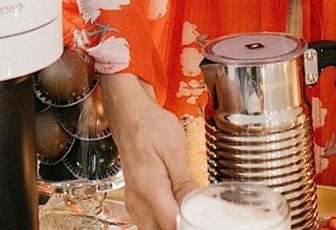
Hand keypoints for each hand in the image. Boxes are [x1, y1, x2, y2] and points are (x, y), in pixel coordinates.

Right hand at [100, 73, 197, 229]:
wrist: (131, 116)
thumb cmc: (151, 126)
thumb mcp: (175, 148)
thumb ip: (184, 182)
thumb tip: (197, 206)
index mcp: (149, 187)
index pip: (171, 223)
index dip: (189, 225)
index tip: (204, 220)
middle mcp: (137, 201)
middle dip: (180, 227)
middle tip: (199, 217)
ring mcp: (134, 203)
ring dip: (171, 225)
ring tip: (191, 213)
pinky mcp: (135, 201)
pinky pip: (149, 222)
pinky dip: (163, 221)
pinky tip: (177, 210)